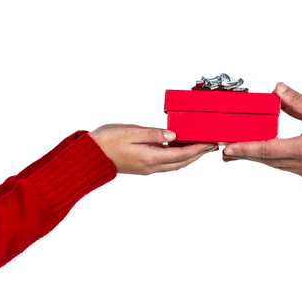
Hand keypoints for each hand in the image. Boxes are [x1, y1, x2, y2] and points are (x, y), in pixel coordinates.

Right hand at [89, 124, 215, 175]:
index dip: (198, 149)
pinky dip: (177, 156)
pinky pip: (166, 162)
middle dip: (198, 154)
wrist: (89, 156)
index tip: (211, 143)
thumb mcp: (131, 132)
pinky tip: (180, 147)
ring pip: (175, 164)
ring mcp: (147, 168)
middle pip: (182, 162)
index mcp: (150, 158)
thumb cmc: (107, 140)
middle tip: (212, 144)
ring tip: (200, 146)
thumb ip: (153, 133)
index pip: (181, 155)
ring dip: (189, 156)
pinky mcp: (143, 166)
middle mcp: (151, 166)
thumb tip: (175, 135)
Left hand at [222, 82, 301, 181]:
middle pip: (268, 161)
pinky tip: (275, 154)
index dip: (244, 149)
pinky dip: (278, 161)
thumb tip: (277, 90)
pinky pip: (290, 169)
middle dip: (247, 155)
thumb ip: (298, 102)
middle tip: (227, 151)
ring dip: (262, 159)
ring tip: (246, 152)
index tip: (227, 149)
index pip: (266, 150)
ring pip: (278, 166)